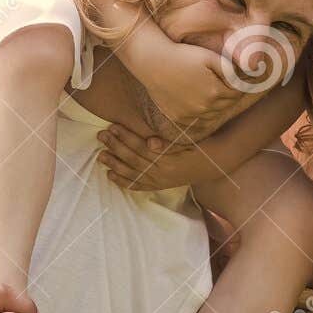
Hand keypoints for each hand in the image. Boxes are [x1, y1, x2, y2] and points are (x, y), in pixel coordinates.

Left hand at [98, 121, 217, 191]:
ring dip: (115, 164)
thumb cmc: (199, 147)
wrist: (211, 165)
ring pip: (132, 173)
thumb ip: (168, 142)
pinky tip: (111, 175)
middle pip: (134, 159)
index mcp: (168, 159)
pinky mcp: (159, 186)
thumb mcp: (187, 141)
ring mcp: (159, 181)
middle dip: (116, 147)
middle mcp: (161, 172)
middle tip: (101, 136)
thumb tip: (150, 141)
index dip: (126, 136)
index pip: (142, 146)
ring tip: (101, 155)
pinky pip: (138, 186)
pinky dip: (124, 181)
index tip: (113, 126)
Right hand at [109, 0, 253, 131]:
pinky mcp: (177, 117)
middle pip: (227, 105)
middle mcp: (204, 108)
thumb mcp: (210, 57)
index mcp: (215, 92)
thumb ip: (230, 70)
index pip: (237, 93)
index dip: (241, 85)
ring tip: (216, 92)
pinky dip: (201, 111)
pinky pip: (196, 118)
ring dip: (218, 105)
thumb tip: (244, 78)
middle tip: (232, 86)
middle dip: (231, 95)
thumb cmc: (182, 55)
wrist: (152, 61)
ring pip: (213, 114)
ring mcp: (190, 115)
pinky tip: (199, 100)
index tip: (243, 79)